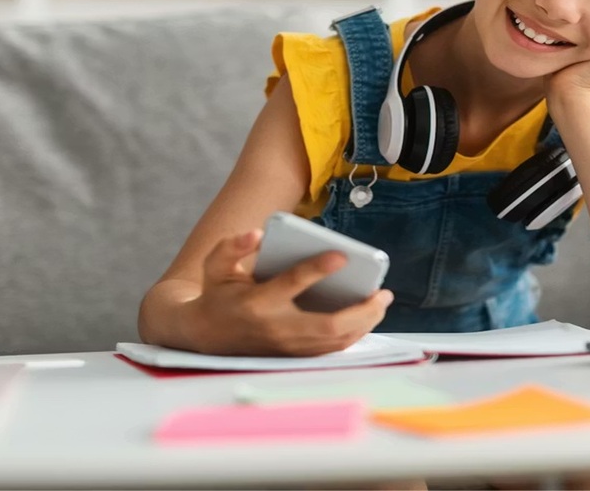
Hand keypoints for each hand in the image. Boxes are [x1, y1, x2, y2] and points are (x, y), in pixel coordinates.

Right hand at [186, 229, 391, 356]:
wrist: (205, 337)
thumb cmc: (219, 294)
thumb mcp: (216, 266)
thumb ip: (231, 247)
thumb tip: (257, 234)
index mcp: (257, 302)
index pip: (291, 284)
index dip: (317, 269)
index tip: (342, 255)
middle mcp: (276, 328)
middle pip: (327, 325)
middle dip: (361, 310)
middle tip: (383, 292)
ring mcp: (288, 346)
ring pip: (335, 342)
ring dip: (365, 323)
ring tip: (382, 302)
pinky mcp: (295, 356)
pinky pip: (332, 349)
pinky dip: (355, 334)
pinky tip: (369, 317)